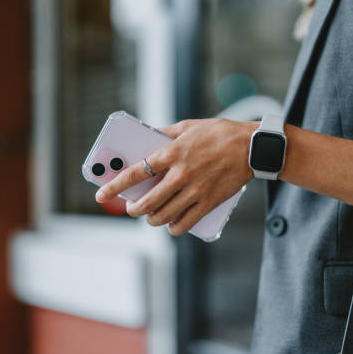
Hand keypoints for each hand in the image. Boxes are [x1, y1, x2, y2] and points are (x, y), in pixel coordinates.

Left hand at [95, 118, 257, 235]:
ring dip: (152, 220)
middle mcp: (180, 174)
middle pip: (147, 202)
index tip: (101, 195)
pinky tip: (171, 225)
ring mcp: (195, 190)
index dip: (114, 186)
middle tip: (130, 209)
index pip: (135, 173)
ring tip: (150, 217)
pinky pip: (185, 223)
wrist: (251, 147)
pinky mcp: (209, 202)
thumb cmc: (219, 133)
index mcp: (171, 153)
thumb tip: (148, 137)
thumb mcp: (188, 126)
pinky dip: (174, 227)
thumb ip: (165, 133)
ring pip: (163, 216)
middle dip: (133, 209)